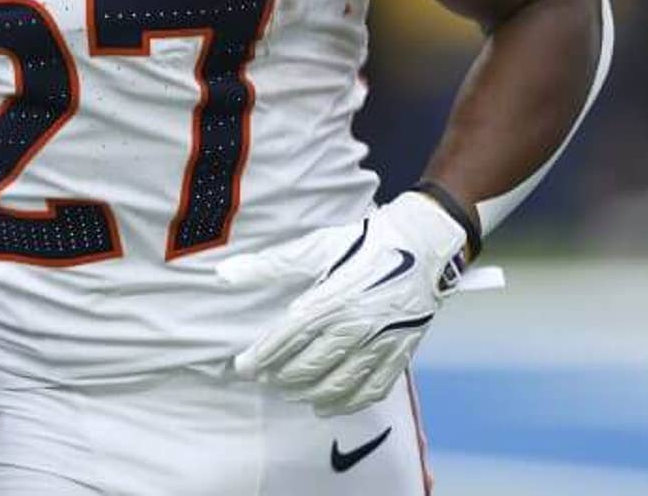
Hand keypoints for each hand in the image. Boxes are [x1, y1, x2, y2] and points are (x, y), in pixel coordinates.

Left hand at [214, 191, 469, 415]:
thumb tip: (224, 274)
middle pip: (311, 365)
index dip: (262, 356)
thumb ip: (270, 265)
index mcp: (333, 298)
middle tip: (263, 379)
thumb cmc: (364, 243)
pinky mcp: (401, 352)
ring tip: (290, 393)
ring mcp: (382, 343)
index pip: (288, 337)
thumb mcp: (315, 247)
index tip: (241, 367)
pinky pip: (372, 389)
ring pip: (339, 383)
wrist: (423, 244)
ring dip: (310, 393)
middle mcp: (357, 325)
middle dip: (281, 376)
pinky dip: (348, 404)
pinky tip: (329, 405)